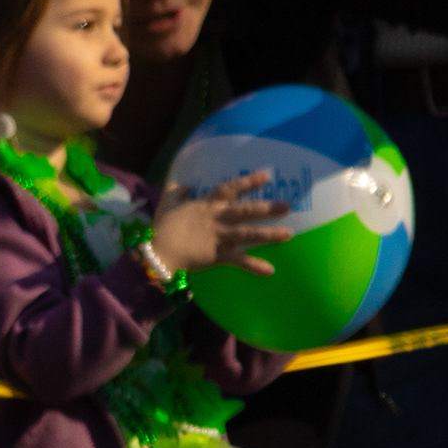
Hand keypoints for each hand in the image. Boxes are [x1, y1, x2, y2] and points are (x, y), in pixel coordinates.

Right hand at [147, 170, 285, 277]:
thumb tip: (185, 185)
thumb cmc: (162, 228)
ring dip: (269, 234)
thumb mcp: (166, 204)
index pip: (230, 189)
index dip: (248, 182)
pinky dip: (254, 266)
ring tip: (288, 234)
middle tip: (288, 206)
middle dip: (267, 208)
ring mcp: (219, 237)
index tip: (267, 176)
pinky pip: (239, 261)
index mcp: (206, 205)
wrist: (159, 251)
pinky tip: (270, 271)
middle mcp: (217, 218)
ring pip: (248, 234)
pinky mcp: (218, 255)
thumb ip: (176, 192)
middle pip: (246, 210)